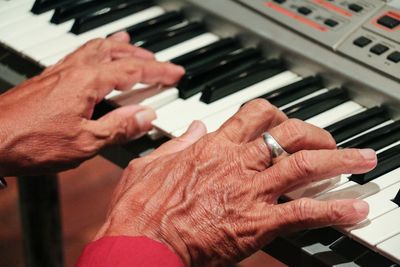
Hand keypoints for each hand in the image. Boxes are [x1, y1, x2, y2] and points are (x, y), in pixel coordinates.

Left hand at [0, 32, 184, 175]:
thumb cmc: (31, 141)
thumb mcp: (85, 142)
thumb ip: (119, 128)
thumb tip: (147, 116)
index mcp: (88, 82)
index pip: (133, 70)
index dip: (158, 71)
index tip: (176, 73)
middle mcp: (74, 70)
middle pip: (116, 52)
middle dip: (142, 55)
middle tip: (159, 62)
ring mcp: (60, 71)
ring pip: (96, 48)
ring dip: (119, 47)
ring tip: (131, 45)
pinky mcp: (48, 78)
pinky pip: (79, 54)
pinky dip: (97, 51)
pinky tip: (96, 58)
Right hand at [95, 99, 376, 265]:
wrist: (142, 243)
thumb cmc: (140, 207)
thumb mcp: (151, 163)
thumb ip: (178, 143)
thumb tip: (196, 128)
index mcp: (212, 147)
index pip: (253, 115)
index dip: (275, 113)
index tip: (284, 120)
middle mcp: (236, 162)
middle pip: (288, 133)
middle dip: (315, 133)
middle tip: (329, 141)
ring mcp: (250, 191)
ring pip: (305, 166)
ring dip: (339, 160)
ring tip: (362, 161)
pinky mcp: (257, 223)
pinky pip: (304, 213)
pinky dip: (333, 210)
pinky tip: (355, 210)